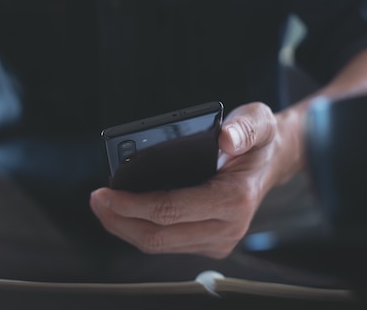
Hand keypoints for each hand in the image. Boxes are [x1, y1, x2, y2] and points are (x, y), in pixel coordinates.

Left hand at [90, 102, 298, 258]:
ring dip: (125, 227)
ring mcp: (217, 240)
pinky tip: (124, 212)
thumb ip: (243, 127)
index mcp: (234, 200)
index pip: (170, 210)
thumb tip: (225, 139)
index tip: (106, 192)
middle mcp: (226, 228)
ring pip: (159, 245)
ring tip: (103, 206)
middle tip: (96, 200)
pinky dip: (140, 228)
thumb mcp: (258, 121)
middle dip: (120, 220)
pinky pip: (167, 243)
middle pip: (159, 236)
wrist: (270, 163)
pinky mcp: (208, 243)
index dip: (132, 205)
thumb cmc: (257, 143)